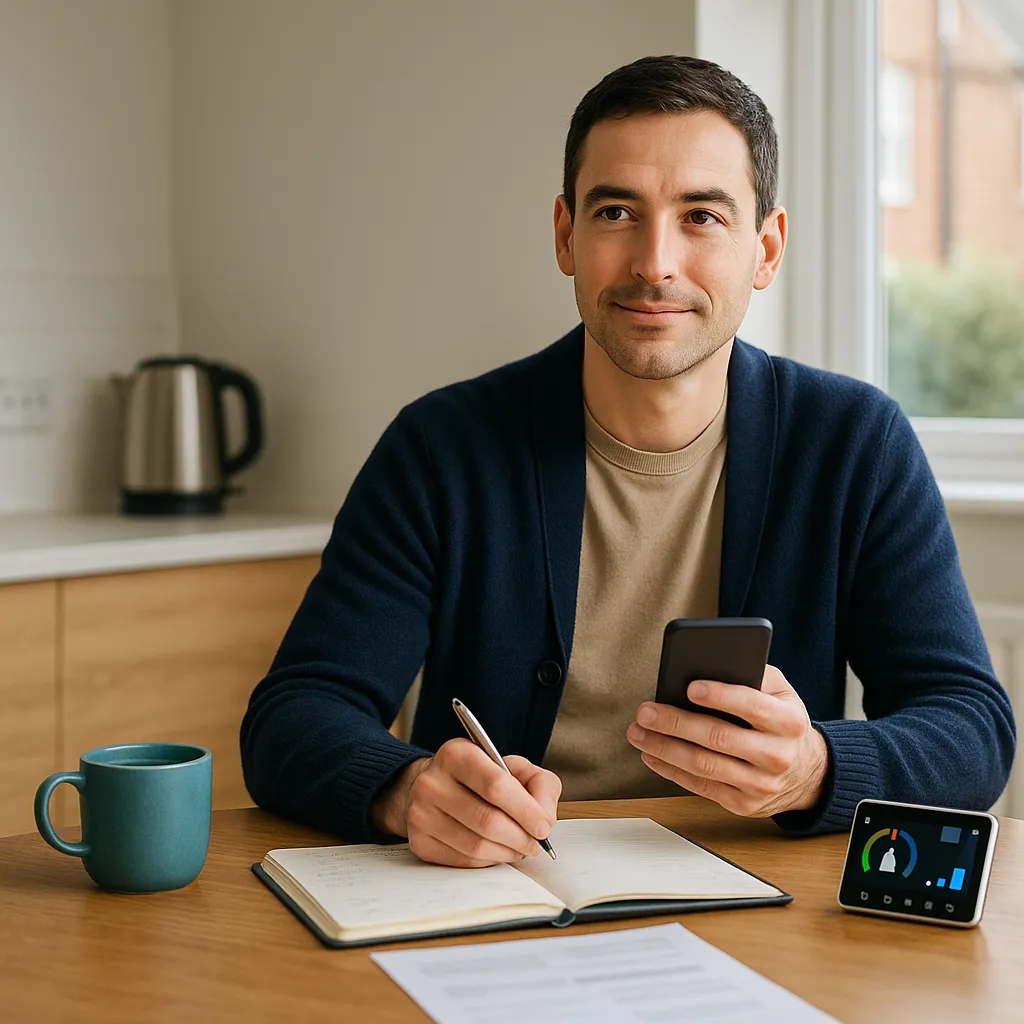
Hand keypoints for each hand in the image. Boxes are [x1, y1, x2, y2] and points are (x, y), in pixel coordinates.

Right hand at [370, 739, 560, 866]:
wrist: (436, 788)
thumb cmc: (481, 778)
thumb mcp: (514, 767)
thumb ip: (540, 784)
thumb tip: (545, 816)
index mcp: (456, 754)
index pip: (495, 785)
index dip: (525, 810)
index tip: (544, 826)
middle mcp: (432, 782)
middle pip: (487, 821)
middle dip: (521, 837)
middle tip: (537, 843)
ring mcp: (421, 814)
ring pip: (476, 846)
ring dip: (507, 852)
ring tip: (520, 847)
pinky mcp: (419, 842)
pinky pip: (463, 861)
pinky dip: (488, 860)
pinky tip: (497, 850)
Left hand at [626, 666, 828, 817]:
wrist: (807, 772)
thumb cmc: (782, 722)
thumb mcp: (780, 692)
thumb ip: (752, 674)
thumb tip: (708, 664)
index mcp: (790, 721)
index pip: (753, 706)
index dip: (721, 696)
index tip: (689, 687)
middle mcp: (778, 755)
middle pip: (719, 738)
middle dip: (676, 722)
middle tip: (645, 711)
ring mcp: (761, 784)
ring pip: (704, 765)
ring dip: (664, 748)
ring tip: (638, 732)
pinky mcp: (743, 804)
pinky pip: (700, 786)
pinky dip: (670, 769)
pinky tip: (651, 754)